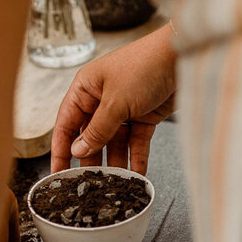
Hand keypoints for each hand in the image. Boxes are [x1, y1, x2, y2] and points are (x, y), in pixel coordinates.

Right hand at [50, 24, 176, 173]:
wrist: (183, 55)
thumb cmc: (144, 66)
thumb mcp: (116, 101)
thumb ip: (97, 130)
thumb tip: (77, 151)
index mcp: (85, 89)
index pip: (66, 124)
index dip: (60, 150)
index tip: (57, 174)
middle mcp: (101, 99)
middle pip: (90, 136)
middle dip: (90, 160)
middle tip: (87, 185)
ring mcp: (124, 108)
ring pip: (114, 142)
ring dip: (115, 162)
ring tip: (114, 184)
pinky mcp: (145, 116)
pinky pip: (136, 142)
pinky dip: (136, 158)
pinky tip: (136, 175)